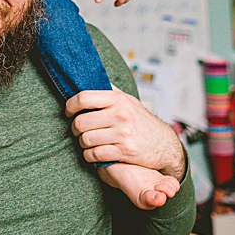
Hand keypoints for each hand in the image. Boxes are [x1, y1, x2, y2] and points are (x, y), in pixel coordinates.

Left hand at [66, 89, 184, 178]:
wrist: (165, 145)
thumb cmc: (141, 121)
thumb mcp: (128, 101)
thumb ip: (109, 91)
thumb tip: (87, 78)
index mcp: (118, 99)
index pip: (83, 98)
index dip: (70, 106)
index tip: (68, 112)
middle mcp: (121, 115)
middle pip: (80, 122)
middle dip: (75, 129)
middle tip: (79, 131)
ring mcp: (124, 133)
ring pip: (86, 140)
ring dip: (83, 144)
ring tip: (88, 142)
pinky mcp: (126, 151)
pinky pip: (95, 154)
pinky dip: (90, 156)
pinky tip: (93, 154)